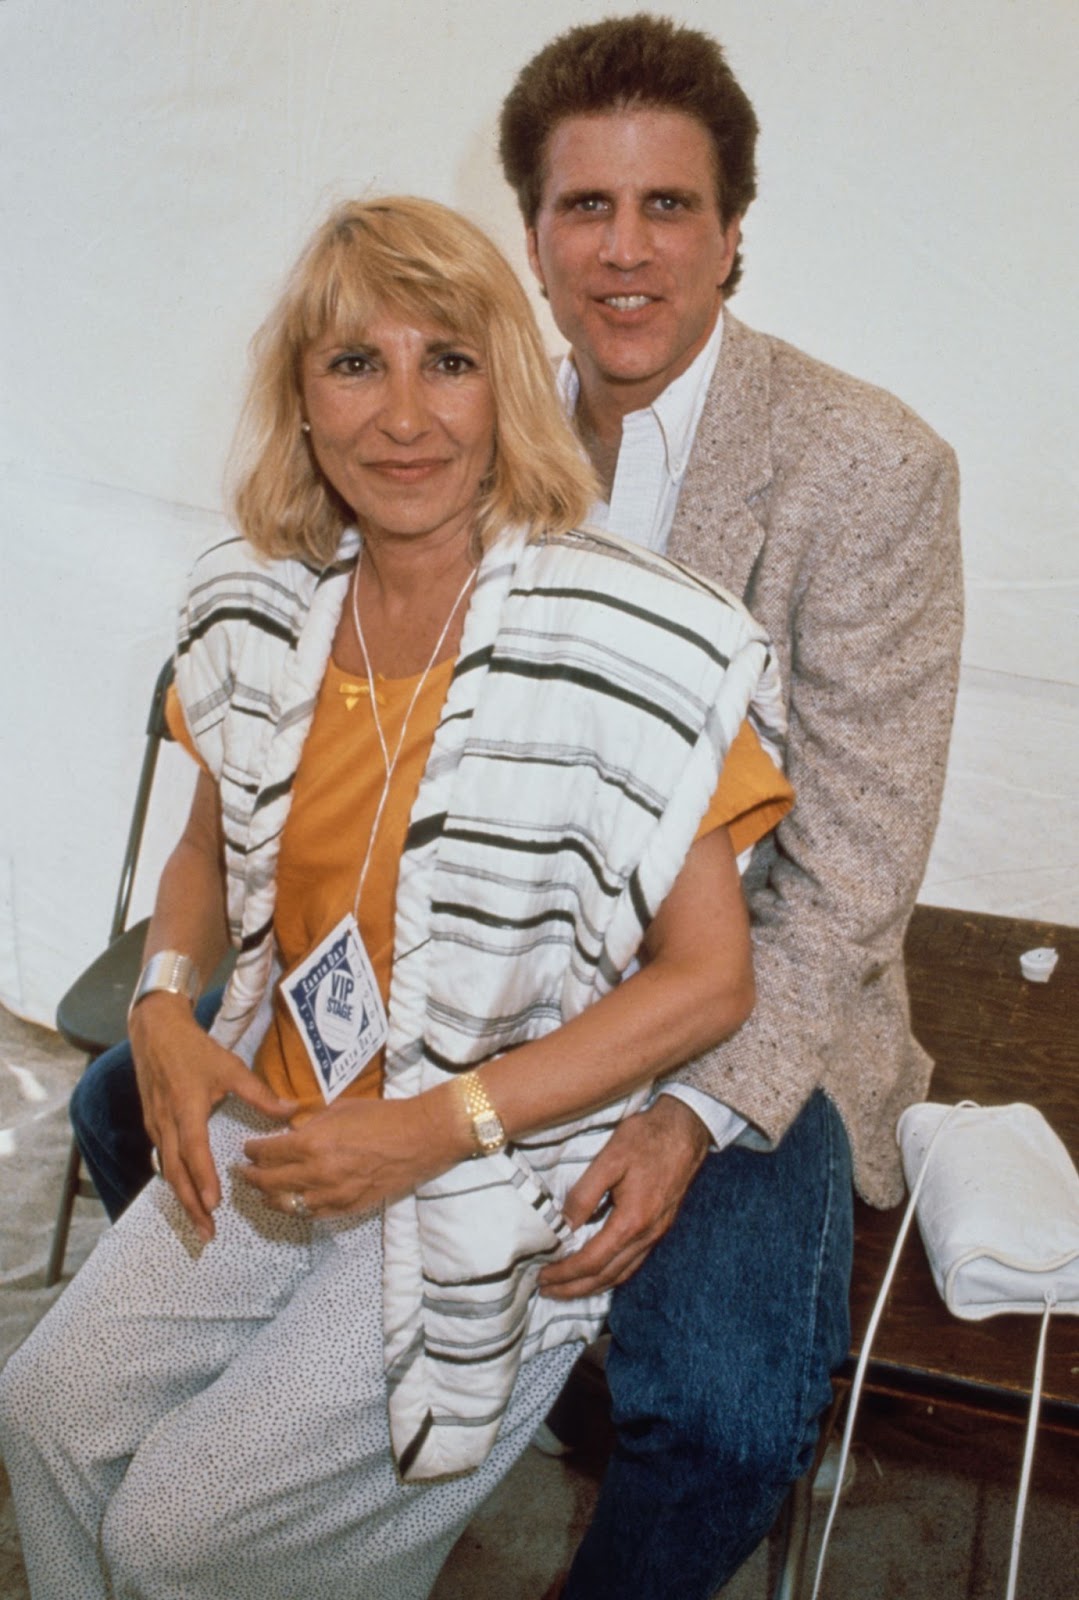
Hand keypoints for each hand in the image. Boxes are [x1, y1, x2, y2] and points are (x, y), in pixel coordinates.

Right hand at [130, 992, 296, 1241]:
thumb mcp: (230, 1067)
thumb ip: (260, 1093)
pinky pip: (163, 1159)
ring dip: (183, 1197)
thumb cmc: (194, 1049)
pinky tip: (187, 1192)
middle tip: (207, 1232)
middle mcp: (166, 1123)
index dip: (203, 1179)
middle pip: (176, 1174)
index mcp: (186, 1109)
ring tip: (200, 1221)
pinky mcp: (152, 1124)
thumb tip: (292, 1111)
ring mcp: (155, 1126)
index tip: (215, 1204)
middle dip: (191, 1205)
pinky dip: (175, 1181)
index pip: (194, 1152)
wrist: (155, 1031)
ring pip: (167, 1170)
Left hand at [238, 1089, 459, 1218]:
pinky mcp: (347, 1208)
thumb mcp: (339, 1109)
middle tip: (243, 1173)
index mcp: (313, 1142)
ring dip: (269, 1197)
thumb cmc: (382, 1116)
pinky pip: (312, 1214)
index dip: (253, 1150)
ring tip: (261, 1191)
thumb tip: (292, 1131)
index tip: (247, 1148)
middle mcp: (317, 1172)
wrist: (420, 1138)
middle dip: (251, 1176)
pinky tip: (291, 1202)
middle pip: (269, 1181)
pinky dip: (297, 1208)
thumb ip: (311, 1124)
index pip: (268, 1152)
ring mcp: (332, 1195)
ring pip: (286, 1204)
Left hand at [538, 1095, 710, 1299]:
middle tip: (546, 1290)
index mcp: (632, 1221)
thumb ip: (584, 1195)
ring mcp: (656, 1234)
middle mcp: (646, 1235)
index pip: (592, 1261)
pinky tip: (598, 1271)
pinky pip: (633, 1263)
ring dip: (592, 1286)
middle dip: (574, 1288)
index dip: (565, 1273)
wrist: (686, 1128)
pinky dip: (611, 1274)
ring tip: (566, 1288)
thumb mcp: (609, 1159)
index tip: (542, 1277)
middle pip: (606, 1276)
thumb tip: (564, 1226)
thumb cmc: (646, 1138)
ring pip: (621, 1274)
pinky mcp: (660, 1227)